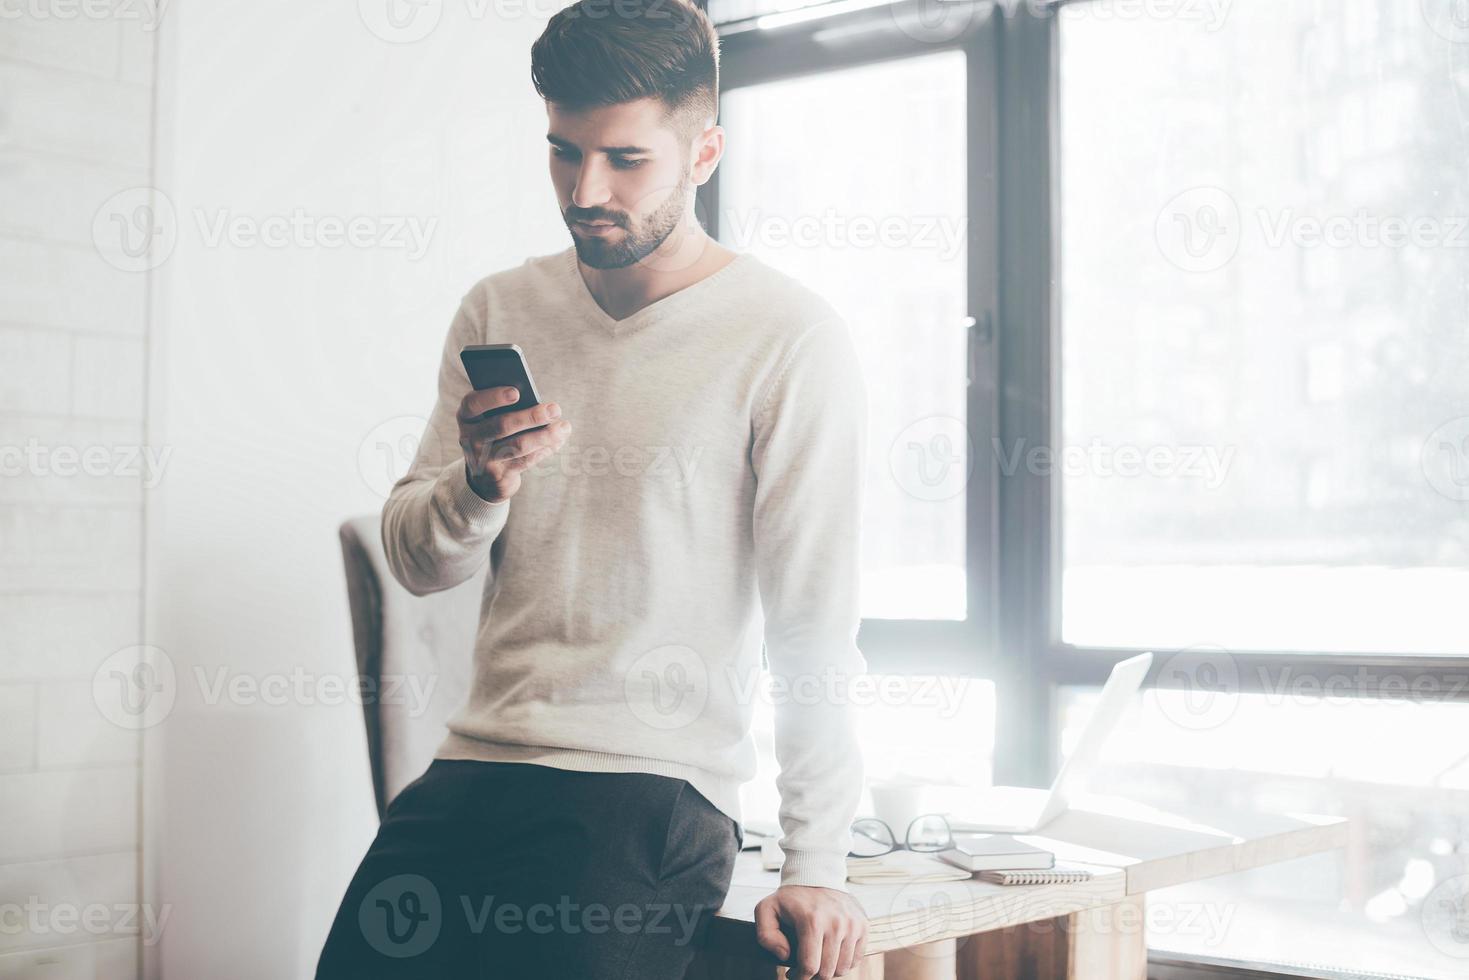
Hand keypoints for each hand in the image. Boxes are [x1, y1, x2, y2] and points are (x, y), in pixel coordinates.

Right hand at [456, 385, 571, 502]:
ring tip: (564, 427)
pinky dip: (545, 449)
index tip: (516, 392)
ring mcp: (483, 459)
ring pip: (518, 446)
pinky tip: (559, 440)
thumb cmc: (494, 435)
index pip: (473, 403)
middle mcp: (469, 438)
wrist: (484, 476)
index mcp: (466, 417)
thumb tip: (539, 403)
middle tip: (555, 409)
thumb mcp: (490, 419)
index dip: (493, 397)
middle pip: (502, 425)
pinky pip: (526, 460)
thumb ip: (506, 409)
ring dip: (544, 435)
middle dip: (531, 417)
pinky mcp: (499, 475)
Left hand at [754, 884, 867, 979]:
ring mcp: (853, 924)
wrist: (816, 874)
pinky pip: (856, 959)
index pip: (810, 966)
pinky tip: (831, 953)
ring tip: (818, 960)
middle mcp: (836, 923)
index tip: (793, 974)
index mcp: (812, 921)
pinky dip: (844, 962)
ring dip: (830, 970)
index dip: (800, 977)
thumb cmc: (790, 897)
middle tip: (805, 967)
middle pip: (828, 971)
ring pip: (843, 968)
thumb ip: (766, 936)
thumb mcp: (766, 910)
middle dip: (814, 975)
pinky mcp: (863, 925)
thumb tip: (786, 956)